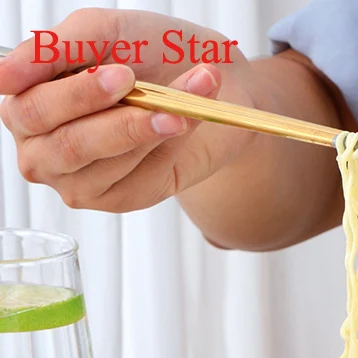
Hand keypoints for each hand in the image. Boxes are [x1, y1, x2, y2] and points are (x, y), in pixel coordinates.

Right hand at [0, 8, 255, 211]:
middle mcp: (43, 148)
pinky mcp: (121, 199)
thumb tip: (3, 75)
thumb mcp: (104, 33)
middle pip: (67, 144)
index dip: (78, 94)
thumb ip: (56, 48)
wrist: (212, 86)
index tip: (123, 73)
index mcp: (26, 103)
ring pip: (104, 164)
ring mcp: (79, 180)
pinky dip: (166, 149)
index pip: (30, 107)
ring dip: (149, 130)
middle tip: (153, 92)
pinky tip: (184, 125)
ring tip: (184, 104)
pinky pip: (138, 180)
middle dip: (117, 119)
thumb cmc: (149, 55)